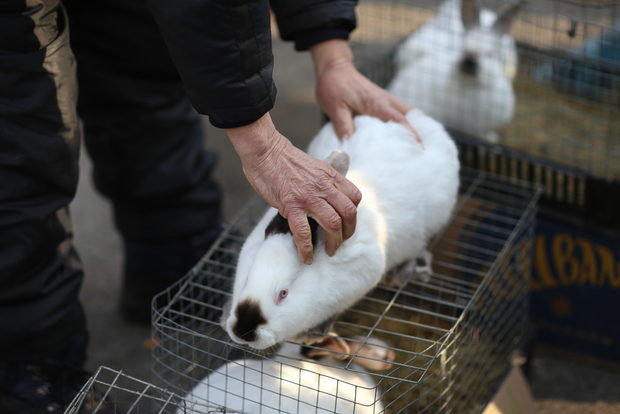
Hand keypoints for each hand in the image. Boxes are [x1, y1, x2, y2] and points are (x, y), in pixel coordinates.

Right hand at [226, 113, 361, 263]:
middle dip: (348, 233)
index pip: (354, 197)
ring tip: (329, 252)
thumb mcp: (314, 166)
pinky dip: (307, 248)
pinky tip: (307, 257)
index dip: (353, 214)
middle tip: (340, 243)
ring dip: (334, 243)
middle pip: (349, 213)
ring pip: (333, 224)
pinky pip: (304, 232)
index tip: (346, 224)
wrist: (265, 151)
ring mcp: (309, 197)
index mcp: (331, 176)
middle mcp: (324, 186)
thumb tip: (327, 196)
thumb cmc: (284, 159)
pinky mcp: (291, 205)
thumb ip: (323, 181)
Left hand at [310, 39, 421, 144]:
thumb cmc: (334, 86)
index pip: (398, 120)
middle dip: (419, 133)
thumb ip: (343, 125)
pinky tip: (407, 136)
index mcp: (376, 103)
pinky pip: (401, 112)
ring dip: (416, 127)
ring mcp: (386, 100)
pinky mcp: (383, 102)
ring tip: (419, 147)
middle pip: (411, 117)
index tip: (419, 147)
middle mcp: (386, 101)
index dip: (409, 134)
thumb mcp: (335, 107)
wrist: (335, 69)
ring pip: (409, 114)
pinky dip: (408, 123)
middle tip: (424, 153)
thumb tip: (349, 144)